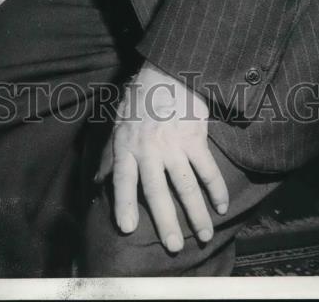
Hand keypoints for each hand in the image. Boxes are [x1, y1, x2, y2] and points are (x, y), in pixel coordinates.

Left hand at [95, 64, 228, 251]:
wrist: (167, 70)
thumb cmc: (140, 98)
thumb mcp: (117, 122)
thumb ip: (110, 154)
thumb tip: (97, 182)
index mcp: (126, 145)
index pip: (122, 179)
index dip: (124, 204)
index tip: (127, 228)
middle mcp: (148, 148)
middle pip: (156, 191)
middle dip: (165, 221)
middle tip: (173, 246)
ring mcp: (173, 143)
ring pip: (185, 185)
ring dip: (196, 213)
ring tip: (203, 235)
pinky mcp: (195, 137)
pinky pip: (207, 169)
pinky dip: (216, 190)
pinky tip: (221, 206)